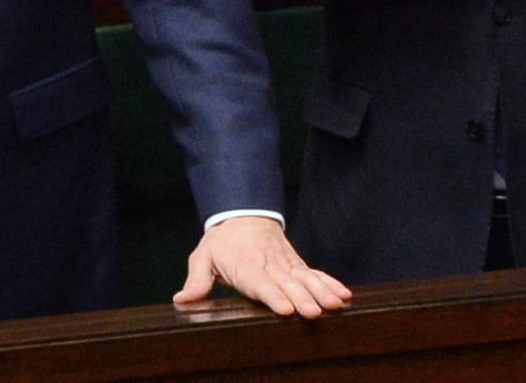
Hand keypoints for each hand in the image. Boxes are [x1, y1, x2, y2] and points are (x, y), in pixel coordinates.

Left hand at [176, 216, 349, 319]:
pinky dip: (330, 283)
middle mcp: (269, 265)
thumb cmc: (222, 241)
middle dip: (302, 298)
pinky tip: (344, 294)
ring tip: (336, 304)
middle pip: (287, 284)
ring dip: (321, 291)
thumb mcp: (203, 257)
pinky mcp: (297, 265)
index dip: (273, 296)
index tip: (286, 309)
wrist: (242, 213)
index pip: (260, 284)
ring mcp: (286, 265)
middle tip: (314, 312)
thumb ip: (196, 281)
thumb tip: (182, 301)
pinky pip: (315, 274)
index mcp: (245, 266)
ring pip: (306, 279)